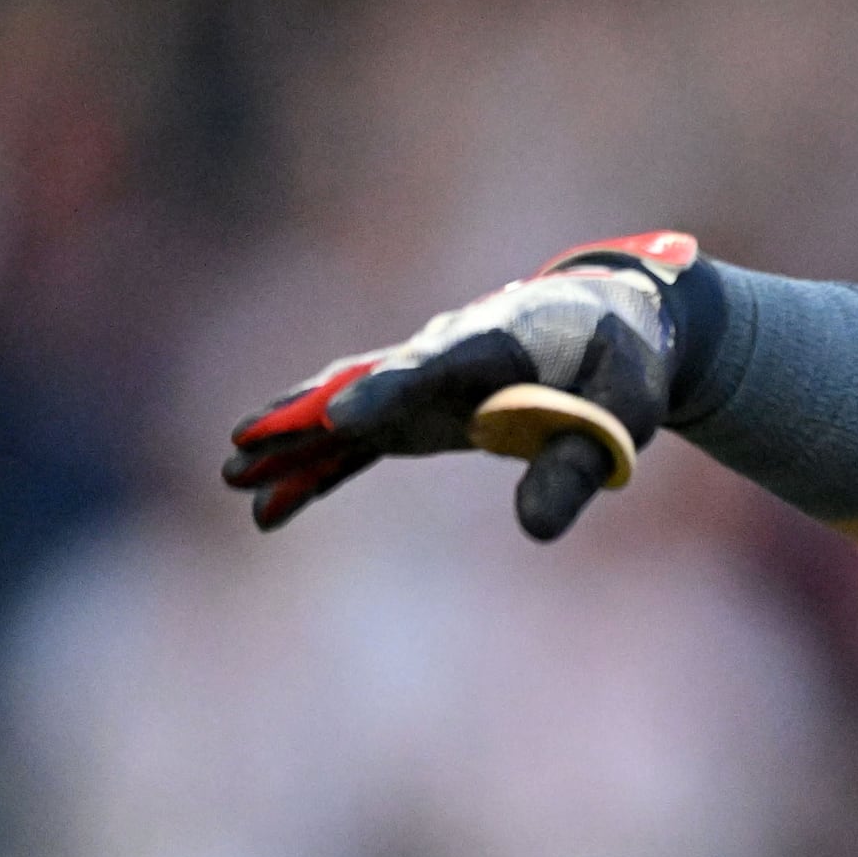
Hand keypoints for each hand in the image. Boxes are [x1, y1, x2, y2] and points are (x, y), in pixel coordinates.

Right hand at [224, 233, 699, 540]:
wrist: (619, 325)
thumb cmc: (624, 368)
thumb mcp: (621, 418)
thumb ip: (575, 467)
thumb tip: (534, 531)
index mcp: (498, 341)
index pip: (436, 367)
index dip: (388, 390)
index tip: (340, 415)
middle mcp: (444, 354)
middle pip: (365, 384)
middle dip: (306, 416)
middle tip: (244, 445)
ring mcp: (423, 380)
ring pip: (346, 412)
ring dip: (292, 443)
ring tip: (233, 476)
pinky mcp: (418, 408)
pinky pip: (358, 442)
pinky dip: (319, 470)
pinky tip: (270, 506)